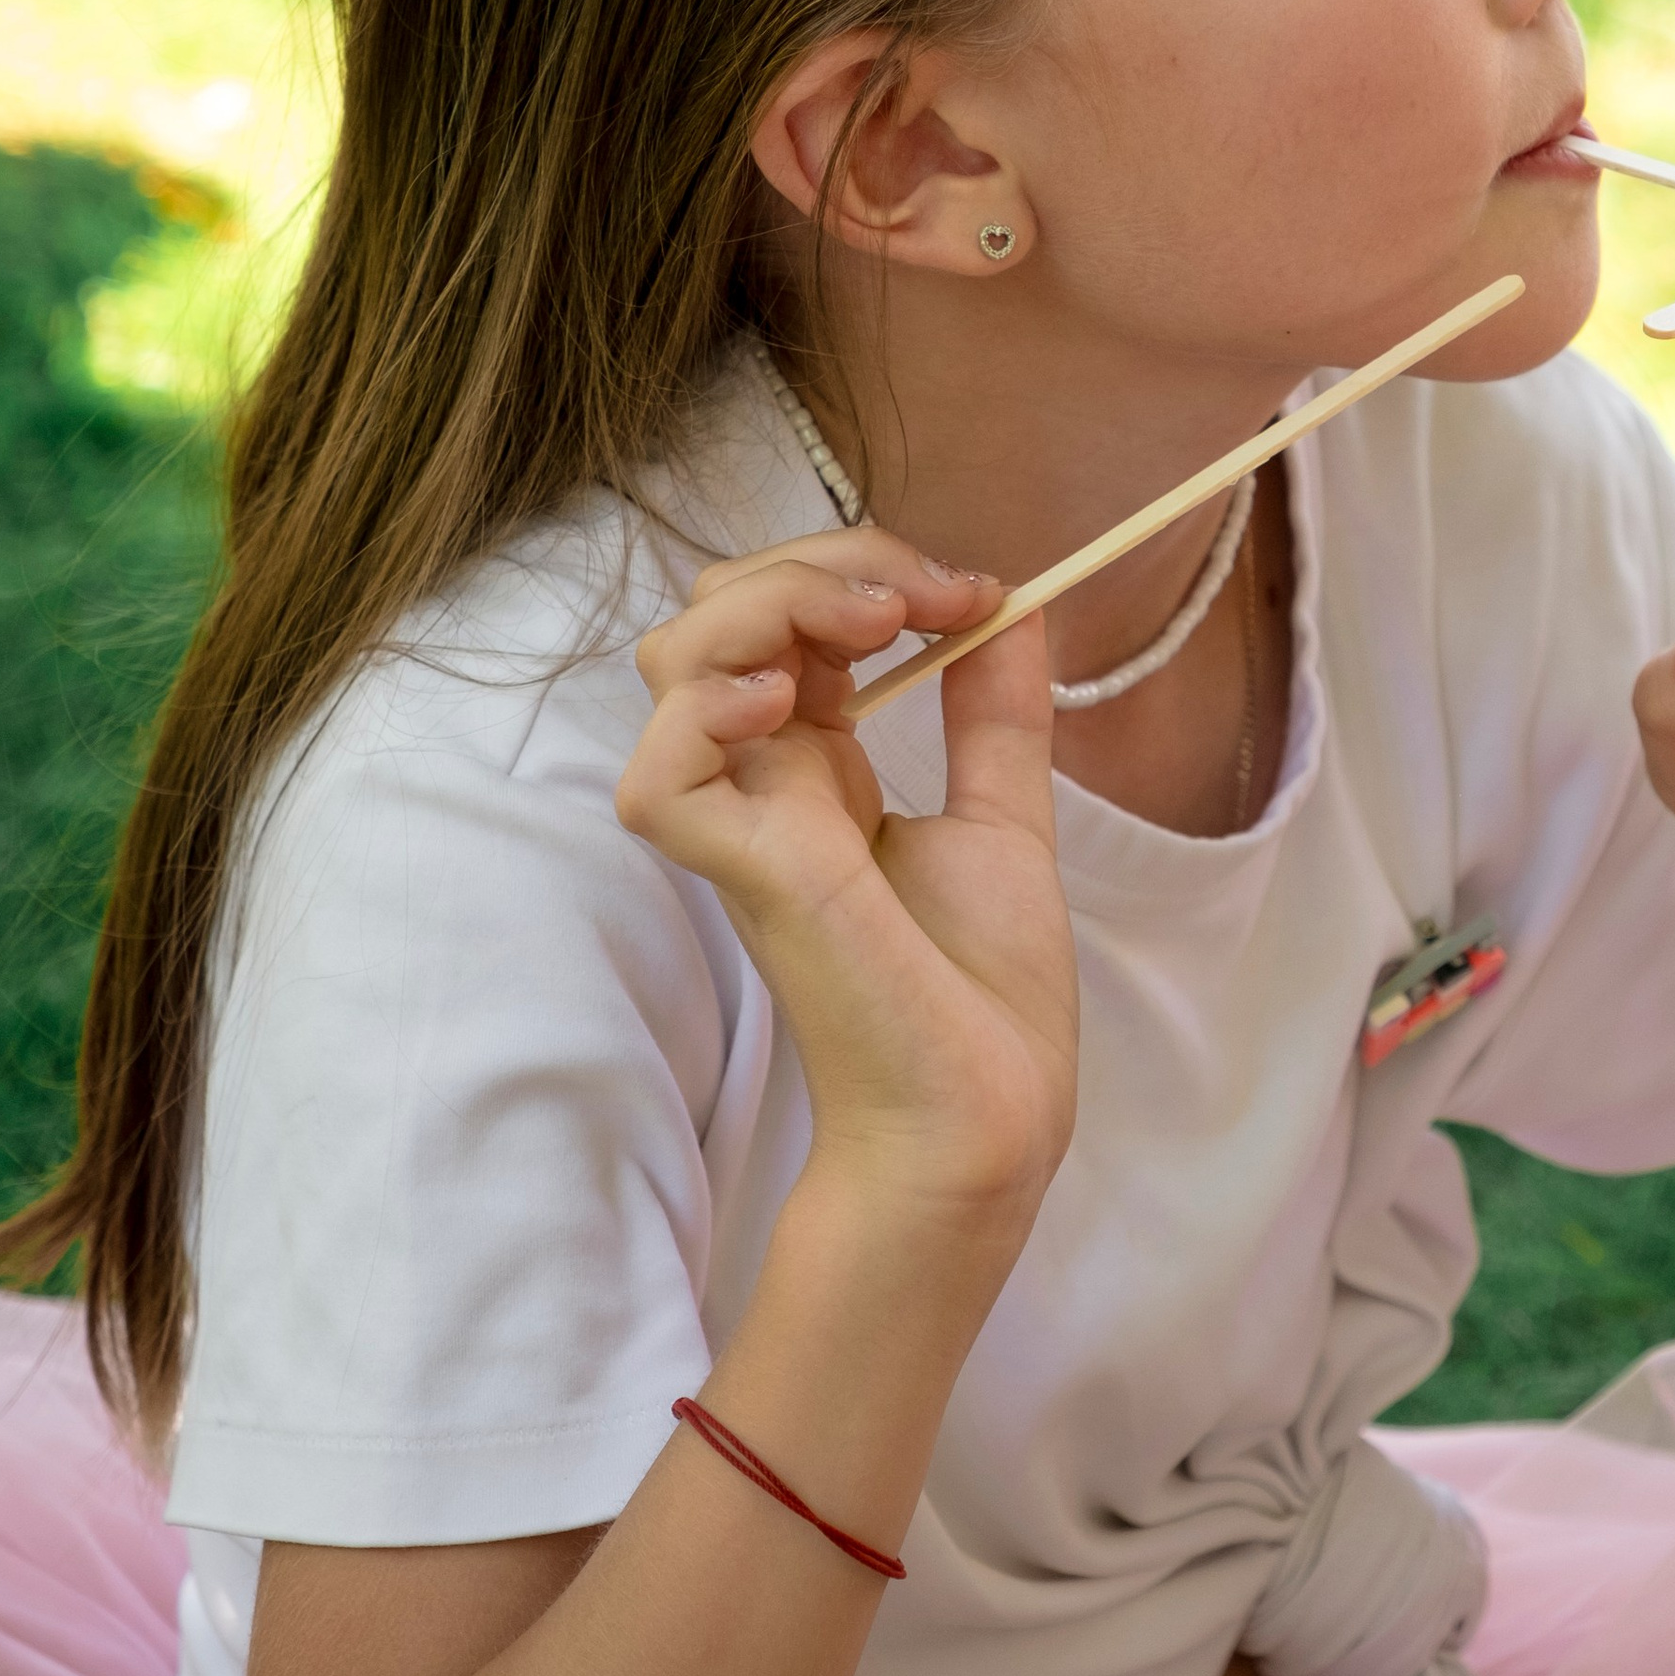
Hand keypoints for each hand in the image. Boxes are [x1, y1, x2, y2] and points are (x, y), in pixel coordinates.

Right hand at [618, 529, 1077, 1234]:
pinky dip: (710, 713)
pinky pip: (656, 775)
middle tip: (919, 602)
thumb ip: (996, 712)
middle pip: (716, 610)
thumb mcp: (1003, 816)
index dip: (863, 568)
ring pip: (674, 661)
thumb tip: (1018, 603)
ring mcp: (741, 825)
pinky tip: (793, 709)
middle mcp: (763, 781)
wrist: (989, 1112)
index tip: (974, 592)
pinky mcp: (738, 875)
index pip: (781, 611)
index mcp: (815, 763)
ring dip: (768, 606)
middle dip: (815, 562)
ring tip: (866, 632)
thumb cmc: (983, 995)